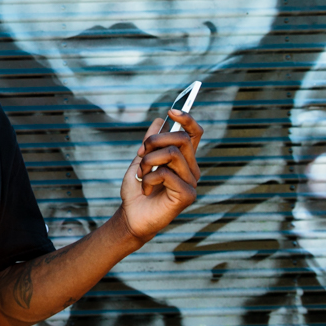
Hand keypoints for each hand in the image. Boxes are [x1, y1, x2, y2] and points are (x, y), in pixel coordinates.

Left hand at [118, 110, 203, 243]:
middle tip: (141, 153)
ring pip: (171, 154)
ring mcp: (191, 182)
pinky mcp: (187, 195)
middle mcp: (191, 169)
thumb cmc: (137, 190)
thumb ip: (151, 142)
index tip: (172, 110)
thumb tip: (160, 120)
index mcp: (183, 159)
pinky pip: (167, 173)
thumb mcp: (141, 160)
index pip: (194, 133)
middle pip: (181, 139)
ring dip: (148, 162)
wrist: (131, 215)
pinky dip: (149, 179)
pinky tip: (146, 190)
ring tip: (141, 175)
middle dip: (155, 140)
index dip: (186, 119)